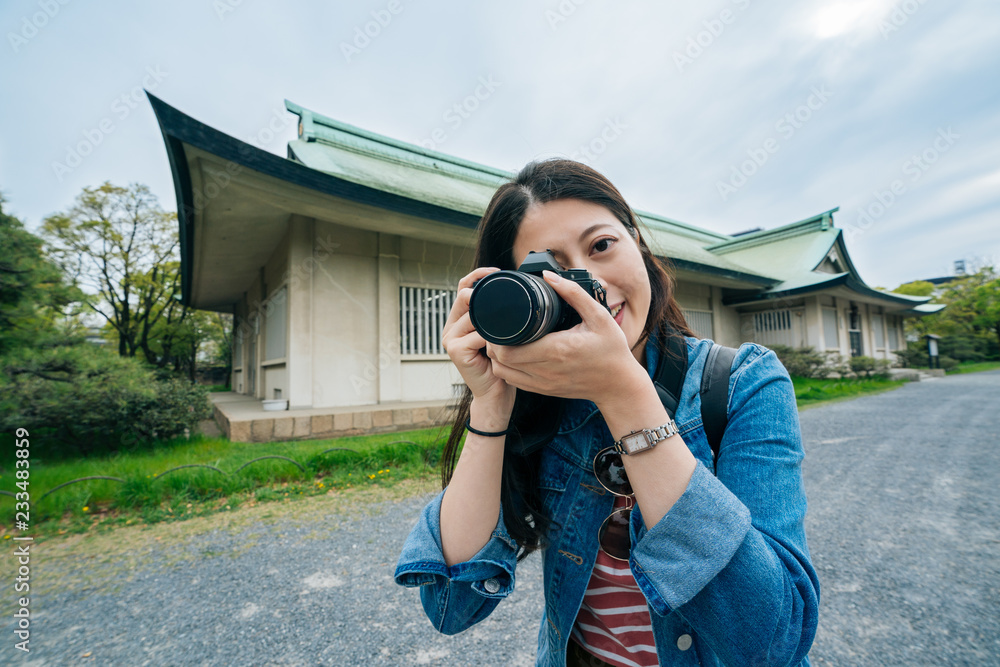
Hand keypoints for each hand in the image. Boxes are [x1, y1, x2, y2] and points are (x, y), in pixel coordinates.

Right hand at [442, 268, 516, 416]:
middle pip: (466, 297)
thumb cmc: (500, 363)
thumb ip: (496, 315)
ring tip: (504, 338)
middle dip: (486, 299)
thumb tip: (514, 292)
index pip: (463, 286)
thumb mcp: (499, 334)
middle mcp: (450, 326)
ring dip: (493, 324)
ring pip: (474, 315)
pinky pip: (478, 334)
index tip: (498, 271)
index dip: (478, 275)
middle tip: (506, 312)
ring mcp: (450, 338)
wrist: (495, 394)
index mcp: (459, 319)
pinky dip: (493, 339)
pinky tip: (499, 348)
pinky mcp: (455, 350)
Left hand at [486, 271, 647, 404]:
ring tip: (505, 340)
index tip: (500, 321)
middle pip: (500, 360)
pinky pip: (514, 382)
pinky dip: (507, 369)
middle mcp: (546, 369)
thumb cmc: (611, 349)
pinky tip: (514, 355)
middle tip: (499, 327)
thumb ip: (573, 294)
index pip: (509, 349)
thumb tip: (549, 276)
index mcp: (557, 349)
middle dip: (494, 342)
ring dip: (498, 357)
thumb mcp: (599, 317)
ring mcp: (544, 383)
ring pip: (503, 373)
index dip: (497, 335)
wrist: (618, 384)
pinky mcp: (544, 390)